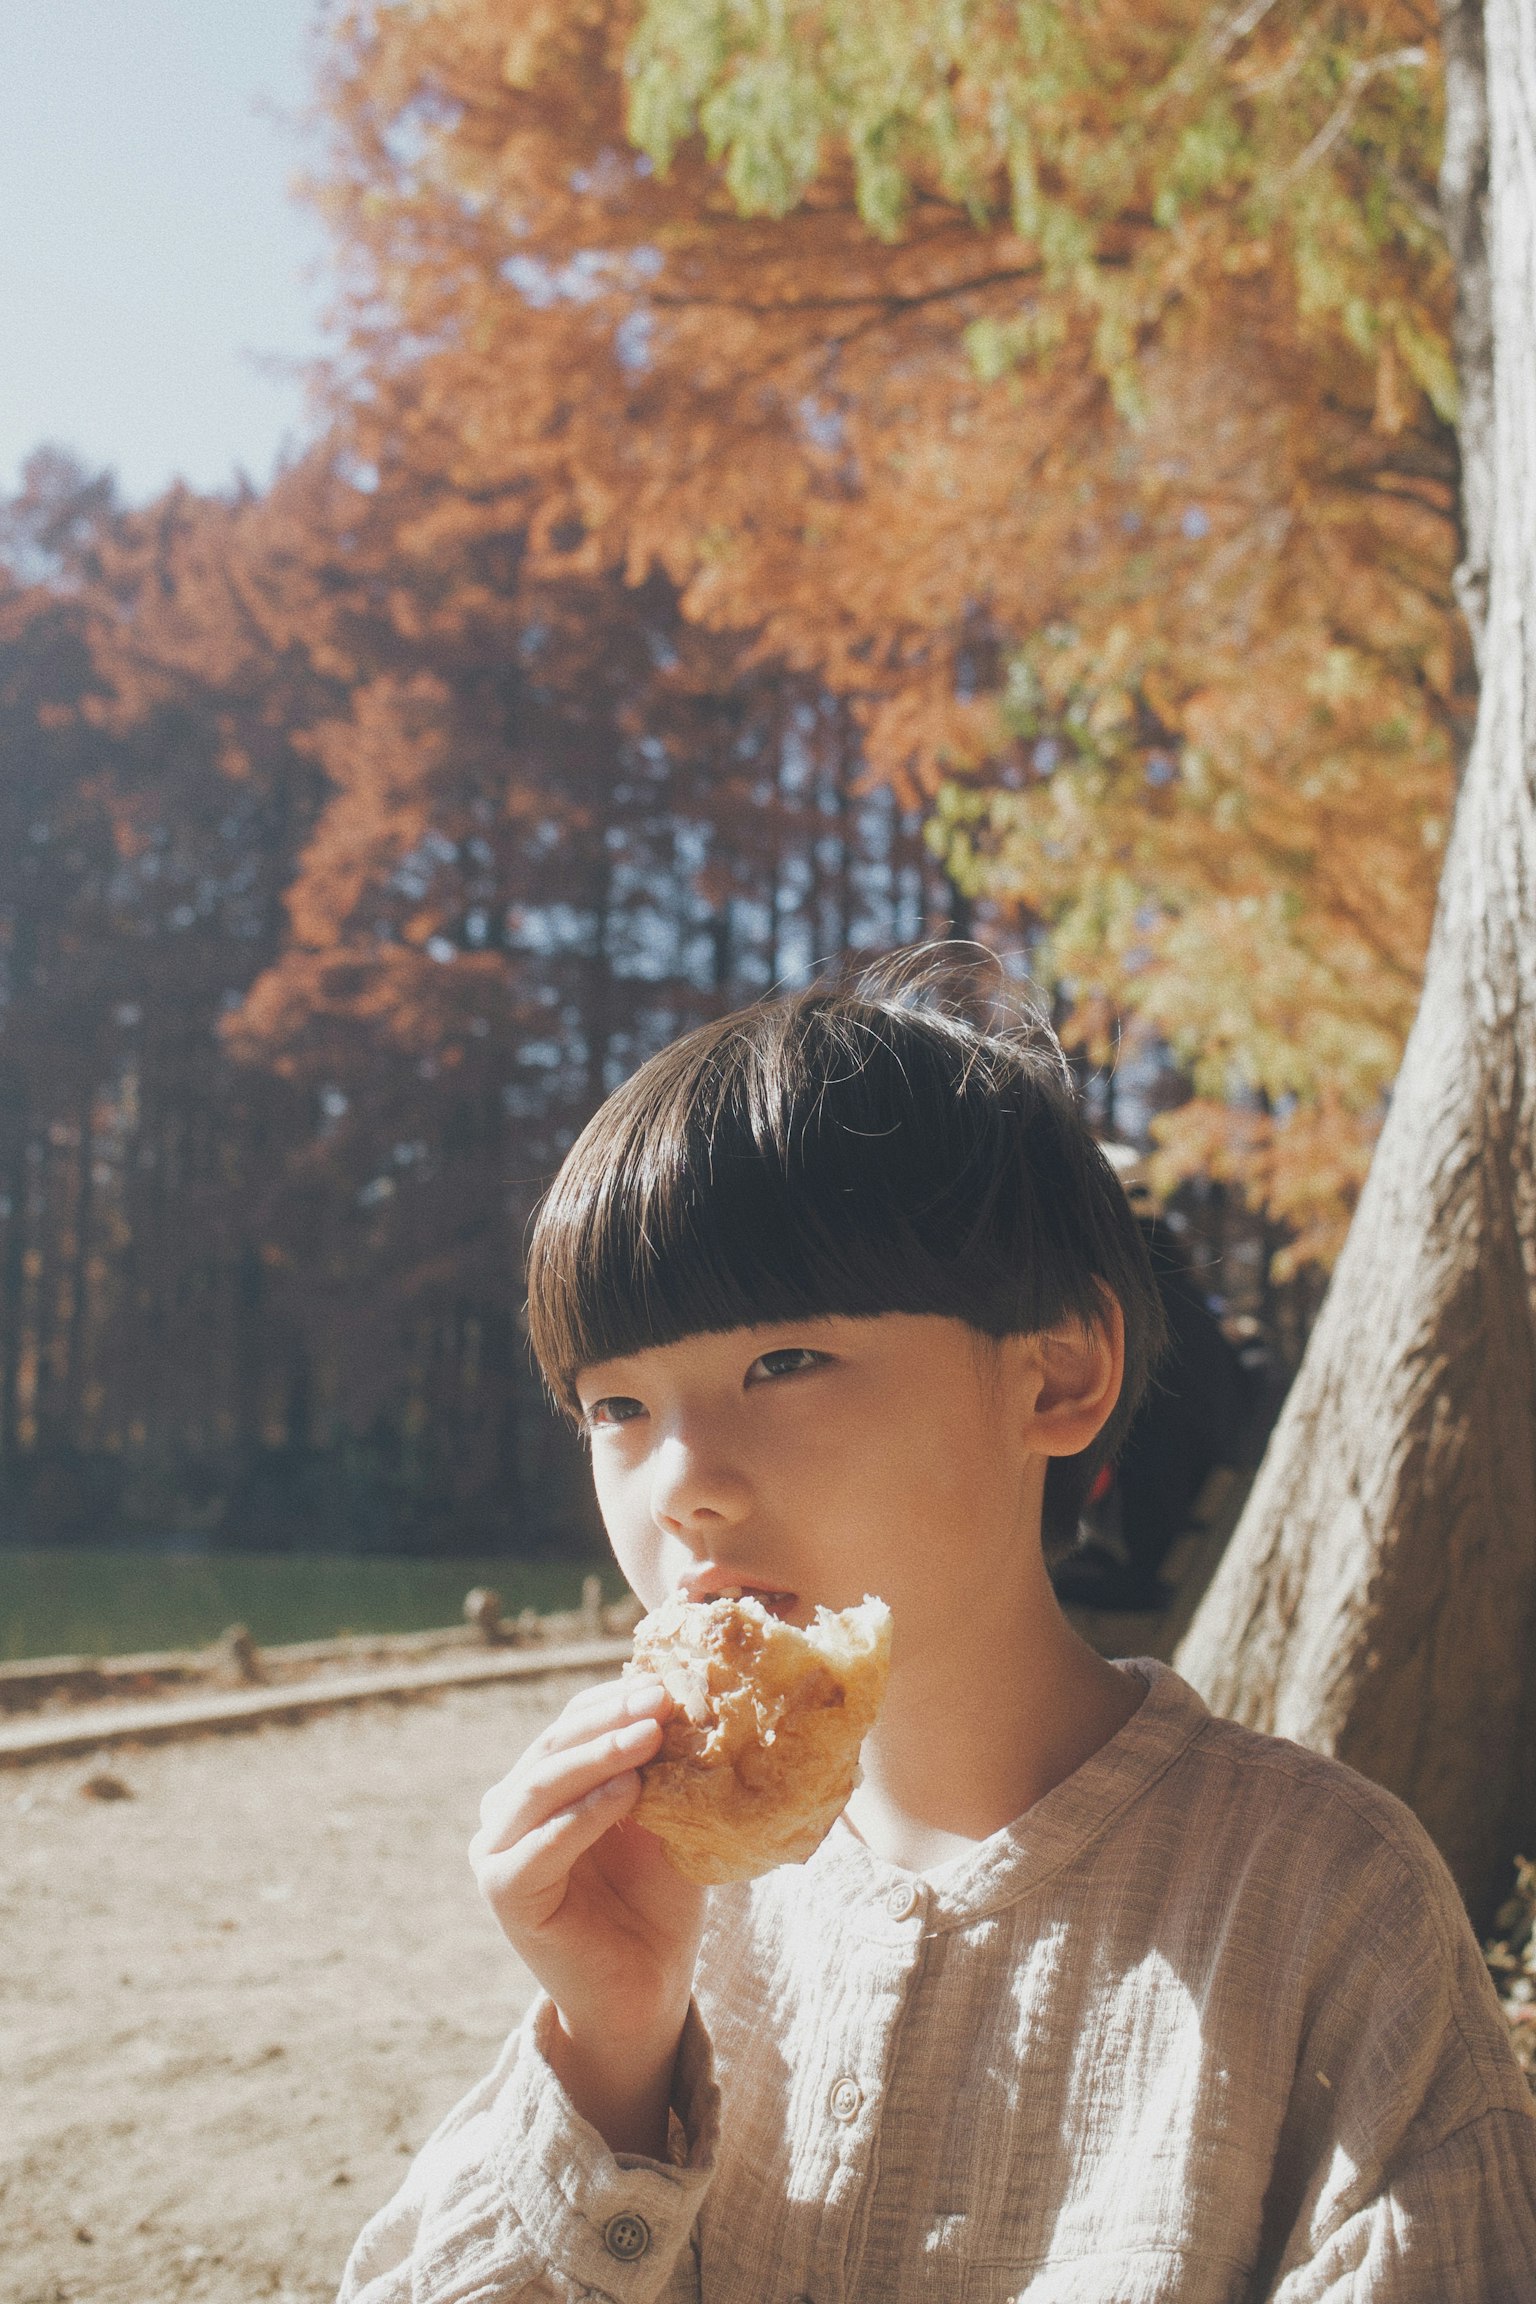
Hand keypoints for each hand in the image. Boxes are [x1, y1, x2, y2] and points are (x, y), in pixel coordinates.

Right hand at [470, 1673, 705, 2154]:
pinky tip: (628, 1793)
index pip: (573, 1721)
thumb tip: (684, 1693)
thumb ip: (659, 1767)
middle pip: (554, 1745)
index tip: (670, 1677)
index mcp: (542, 1784)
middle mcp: (509, 1809)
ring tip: (650, 1735)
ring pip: (541, 1786)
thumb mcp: (663, 1818)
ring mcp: (496, 1850)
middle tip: (663, 1696)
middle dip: (610, 1717)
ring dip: (598, 1755)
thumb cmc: (658, 1902)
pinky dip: (585, 1813)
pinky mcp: (503, 1892)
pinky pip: (542, 1844)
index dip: (616, 1696)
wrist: (646, 1992)